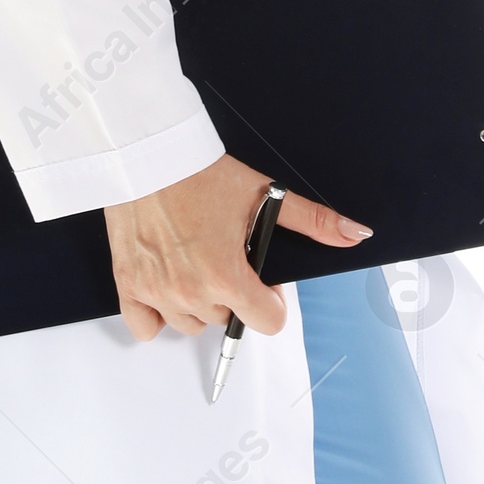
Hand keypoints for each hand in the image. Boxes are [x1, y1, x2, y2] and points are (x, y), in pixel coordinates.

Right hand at [104, 153, 371, 342]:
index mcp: (227, 276)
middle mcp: (191, 291)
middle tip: (223, 256)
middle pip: (227, 318)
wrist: (147, 156)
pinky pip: (147, 328)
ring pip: (190, 323)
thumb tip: (354, 233)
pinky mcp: (129, 285)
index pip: (266, 322)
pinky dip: (156, 315)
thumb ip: (313, 221)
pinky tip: (166, 287)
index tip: (259, 278)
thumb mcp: (263, 195)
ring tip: (195, 265)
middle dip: (232, 294)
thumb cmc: (199, 174)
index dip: (270, 300)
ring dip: (197, 303)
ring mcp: (157, 292)